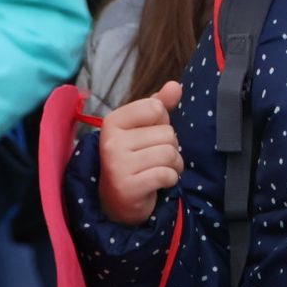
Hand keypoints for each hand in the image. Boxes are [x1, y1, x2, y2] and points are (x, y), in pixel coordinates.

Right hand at [98, 82, 183, 224]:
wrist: (118, 201)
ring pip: (169, 154)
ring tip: (159, 170)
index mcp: (113, 121)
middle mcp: (111, 142)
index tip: (149, 136)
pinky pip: (167, 175)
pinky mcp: (128, 188)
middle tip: (154, 159)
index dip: (162, 122)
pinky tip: (158, 183)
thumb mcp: (144, 128)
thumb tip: (175, 85)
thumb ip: (159, 105)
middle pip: (167, 133)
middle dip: (170, 147)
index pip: (155, 108)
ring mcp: (117, 165)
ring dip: (173, 165)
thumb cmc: (135, 158)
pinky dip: (170, 179)